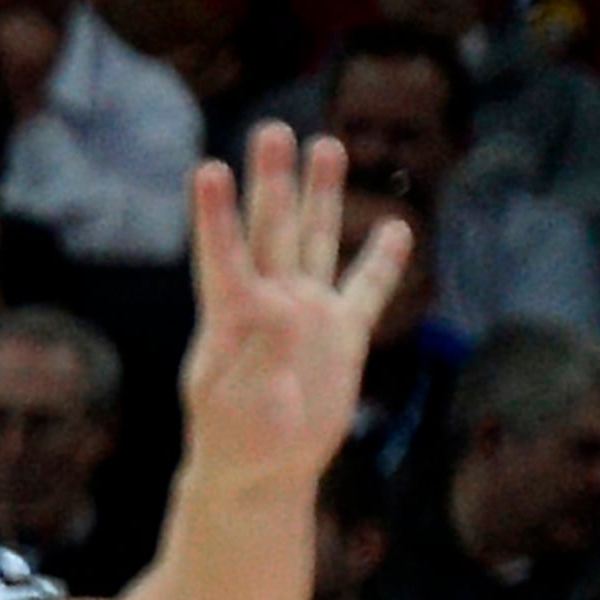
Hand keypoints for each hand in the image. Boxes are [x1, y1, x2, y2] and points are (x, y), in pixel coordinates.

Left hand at [182, 124, 413, 493]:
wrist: (260, 470)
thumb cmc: (235, 441)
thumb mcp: (240, 402)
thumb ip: (260, 356)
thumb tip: (285, 309)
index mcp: (231, 318)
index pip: (222, 256)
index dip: (214, 215)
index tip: (206, 169)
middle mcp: (270, 303)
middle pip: (272, 230)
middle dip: (272, 180)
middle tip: (271, 129)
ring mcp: (308, 313)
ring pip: (315, 242)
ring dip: (320, 196)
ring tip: (325, 144)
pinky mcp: (341, 334)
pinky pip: (367, 290)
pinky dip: (380, 260)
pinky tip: (394, 226)